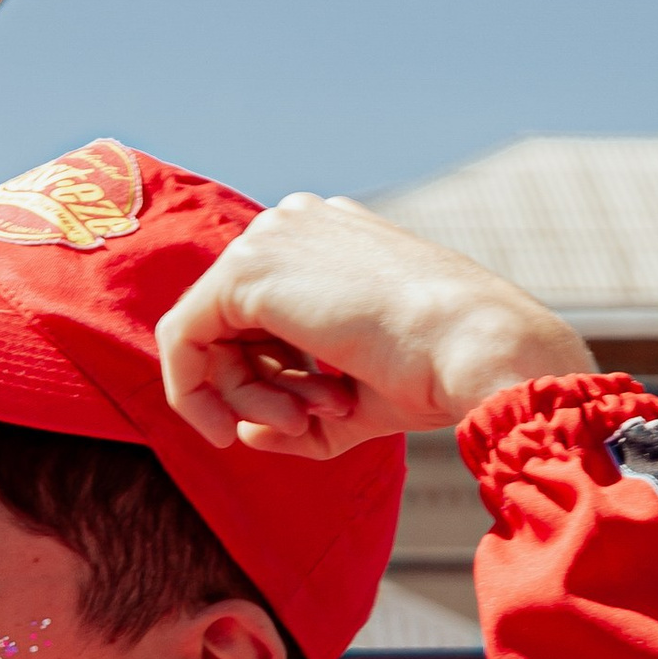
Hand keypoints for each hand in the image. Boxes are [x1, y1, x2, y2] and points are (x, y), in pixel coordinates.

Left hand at [156, 193, 593, 460]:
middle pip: (232, 322)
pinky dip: (194, 392)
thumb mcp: (356, 399)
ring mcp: (269, 238)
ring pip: (209, 334)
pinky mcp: (246, 272)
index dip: (271, 377)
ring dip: (244, 399)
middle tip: (303, 425)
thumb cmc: (436, 375)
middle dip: (255, 389)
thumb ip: (297, 410)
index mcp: (328, 236)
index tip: (302, 422)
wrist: (475, 349)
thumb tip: (244, 435)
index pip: (264, 313)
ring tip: (305, 419)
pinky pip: (183, 339)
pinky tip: (228, 428)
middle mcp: (294, 224)